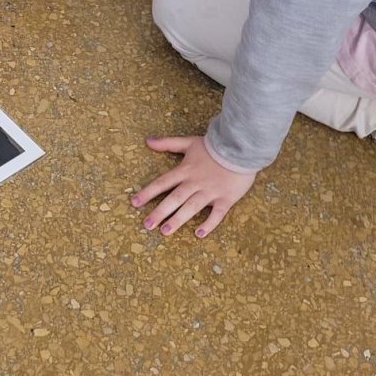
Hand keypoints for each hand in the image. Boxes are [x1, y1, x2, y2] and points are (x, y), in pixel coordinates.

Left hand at [131, 134, 254, 238]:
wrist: (241, 147)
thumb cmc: (214, 146)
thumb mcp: (188, 142)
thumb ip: (168, 143)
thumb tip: (147, 141)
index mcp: (185, 170)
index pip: (162, 183)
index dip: (147, 192)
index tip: (134, 203)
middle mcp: (195, 183)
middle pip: (174, 199)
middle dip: (159, 212)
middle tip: (147, 225)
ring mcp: (210, 192)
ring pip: (191, 208)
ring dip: (178, 220)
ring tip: (165, 231)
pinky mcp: (225, 199)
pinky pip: (216, 214)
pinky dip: (209, 224)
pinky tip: (199, 234)